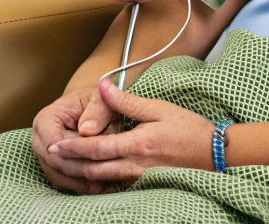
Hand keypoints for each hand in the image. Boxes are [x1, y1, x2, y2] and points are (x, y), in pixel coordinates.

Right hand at [31, 87, 121, 193]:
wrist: (92, 108)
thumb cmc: (96, 102)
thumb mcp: (101, 100)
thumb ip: (97, 112)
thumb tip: (86, 130)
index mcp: (45, 120)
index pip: (54, 145)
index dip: (76, 153)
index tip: (100, 157)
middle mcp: (39, 140)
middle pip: (56, 164)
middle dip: (82, 170)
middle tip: (109, 173)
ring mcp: (44, 157)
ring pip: (61, 177)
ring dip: (83, 181)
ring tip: (108, 181)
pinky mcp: (53, 168)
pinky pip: (66, 182)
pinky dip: (83, 185)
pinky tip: (102, 184)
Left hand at [46, 78, 216, 184]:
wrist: (216, 154)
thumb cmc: (189, 129)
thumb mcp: (158, 109)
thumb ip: (126, 101)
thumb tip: (103, 85)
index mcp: (136, 144)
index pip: (96, 148)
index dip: (73, 147)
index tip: (54, 145)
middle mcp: (135, 165)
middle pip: (94, 168)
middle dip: (70, 164)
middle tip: (51, 158)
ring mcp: (140, 177)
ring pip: (103, 179)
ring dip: (81, 173)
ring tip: (64, 166)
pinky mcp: (146, 182)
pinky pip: (116, 184)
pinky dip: (99, 181)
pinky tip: (90, 176)